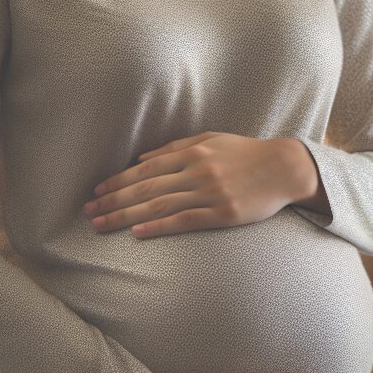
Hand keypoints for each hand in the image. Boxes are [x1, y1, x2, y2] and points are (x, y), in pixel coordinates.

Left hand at [83, 132, 326, 236]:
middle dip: (113, 199)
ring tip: (101, 225)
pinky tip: (137, 232)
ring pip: (159, 205)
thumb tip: (141, 159)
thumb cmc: (246, 153)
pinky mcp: (223, 213)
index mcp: (194, 151)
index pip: (146, 168)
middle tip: (88, 212)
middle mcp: (198, 170)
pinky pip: (185, 220)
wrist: (284, 168)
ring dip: (126, 215)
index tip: (96, 191)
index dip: (118, 180)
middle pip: (146, 187)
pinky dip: (158, 226)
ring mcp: (210, 192)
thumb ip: (177, 147)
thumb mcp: (212, 140)